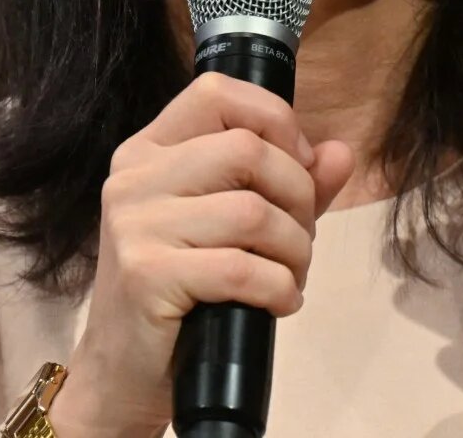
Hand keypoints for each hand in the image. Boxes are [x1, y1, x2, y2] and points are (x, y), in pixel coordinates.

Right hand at [47, 72, 355, 437]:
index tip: (299, 164)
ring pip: (251, 211)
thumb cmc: (181, 289)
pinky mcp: (146, 275)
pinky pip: (241, 267)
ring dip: (294, 249)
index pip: (217, 92)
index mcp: (149, 150)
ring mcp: (134, 225)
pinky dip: (279, 287)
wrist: (123, 369)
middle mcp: (133, 177)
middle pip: (246, 149)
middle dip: (298, 195)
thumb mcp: (232, 226)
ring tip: (290, 274)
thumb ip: (287, 184)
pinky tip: (279, 301)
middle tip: (300, 237)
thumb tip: (339, 153)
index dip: (275, 120)